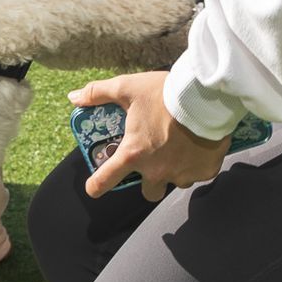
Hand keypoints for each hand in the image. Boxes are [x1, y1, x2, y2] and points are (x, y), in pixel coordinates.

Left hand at [69, 71, 230, 201]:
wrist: (208, 95)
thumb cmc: (165, 93)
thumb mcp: (127, 88)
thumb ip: (98, 93)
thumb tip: (73, 97)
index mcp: (134, 154)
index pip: (105, 181)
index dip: (96, 186)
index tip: (94, 187)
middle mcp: (157, 171)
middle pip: (148, 193)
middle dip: (148, 181)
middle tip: (153, 160)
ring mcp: (182, 174)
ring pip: (175, 182)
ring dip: (174, 170)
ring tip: (180, 148)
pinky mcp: (205, 171)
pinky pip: (198, 174)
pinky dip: (197, 163)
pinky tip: (198, 145)